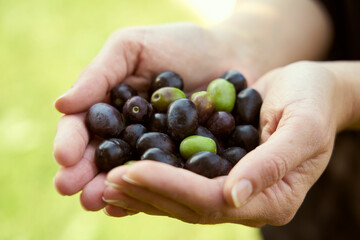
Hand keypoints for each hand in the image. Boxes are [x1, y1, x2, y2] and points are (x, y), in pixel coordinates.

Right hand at [52, 22, 258, 210]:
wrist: (230, 54)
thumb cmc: (178, 45)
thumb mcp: (133, 47)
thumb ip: (99, 73)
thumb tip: (61, 104)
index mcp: (112, 105)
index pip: (84, 125)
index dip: (71, 141)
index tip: (64, 157)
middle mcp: (129, 132)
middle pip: (102, 156)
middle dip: (84, 174)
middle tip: (69, 189)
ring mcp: (156, 150)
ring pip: (130, 172)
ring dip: (112, 188)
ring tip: (96, 201)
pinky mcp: (184, 162)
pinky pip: (165, 178)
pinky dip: (149, 190)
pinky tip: (133, 204)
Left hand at [102, 61, 343, 225]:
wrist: (311, 92)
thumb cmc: (313, 103)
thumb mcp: (303, 127)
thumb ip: (273, 162)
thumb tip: (234, 196)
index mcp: (271, 198)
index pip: (212, 200)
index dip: (171, 187)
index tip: (132, 171)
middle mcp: (247, 201)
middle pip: (190, 205)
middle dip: (148, 192)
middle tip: (108, 181)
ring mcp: (232, 190)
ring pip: (181, 200)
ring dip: (144, 192)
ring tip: (108, 183)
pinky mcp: (220, 174)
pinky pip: (182, 182)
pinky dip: (154, 180)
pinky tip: (127, 173)